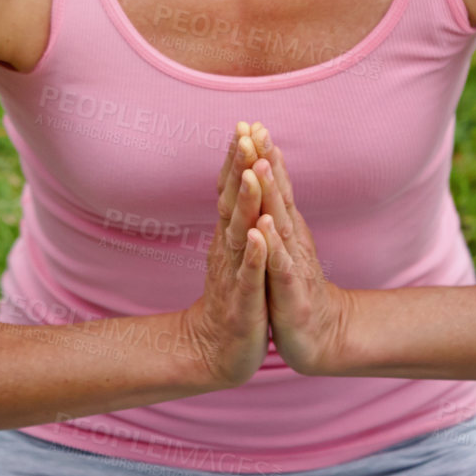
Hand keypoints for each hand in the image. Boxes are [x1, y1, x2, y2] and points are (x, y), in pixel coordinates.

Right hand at [177, 121, 271, 389]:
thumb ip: (235, 216)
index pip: (232, 190)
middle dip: (239, 167)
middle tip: (243, 132)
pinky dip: (254, 254)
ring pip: (240, 232)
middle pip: (232, 201)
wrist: (216, 351)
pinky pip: (250, 275)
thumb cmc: (233, 297)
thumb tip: (237, 178)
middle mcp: (228, 248)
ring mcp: (234, 274)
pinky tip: (259, 235)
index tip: (244, 124)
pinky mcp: (244, 303)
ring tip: (251, 172)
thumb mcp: (234, 252)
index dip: (237, 159)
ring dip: (245, 201)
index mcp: (229, 236)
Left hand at [248, 123, 351, 376]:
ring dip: (269, 194)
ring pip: (280, 223)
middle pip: (278, 195)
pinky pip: (279, 266)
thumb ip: (276, 210)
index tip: (251, 123)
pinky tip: (263, 228)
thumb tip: (267, 174)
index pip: (275, 185)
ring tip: (257, 165)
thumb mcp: (282, 244)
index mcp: (286, 228)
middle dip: (266, 162)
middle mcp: (292, 239)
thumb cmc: (292, 286)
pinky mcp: (290, 293)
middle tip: (256, 129)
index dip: (263, 155)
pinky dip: (271, 246)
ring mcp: (293, 264)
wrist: (318, 336)